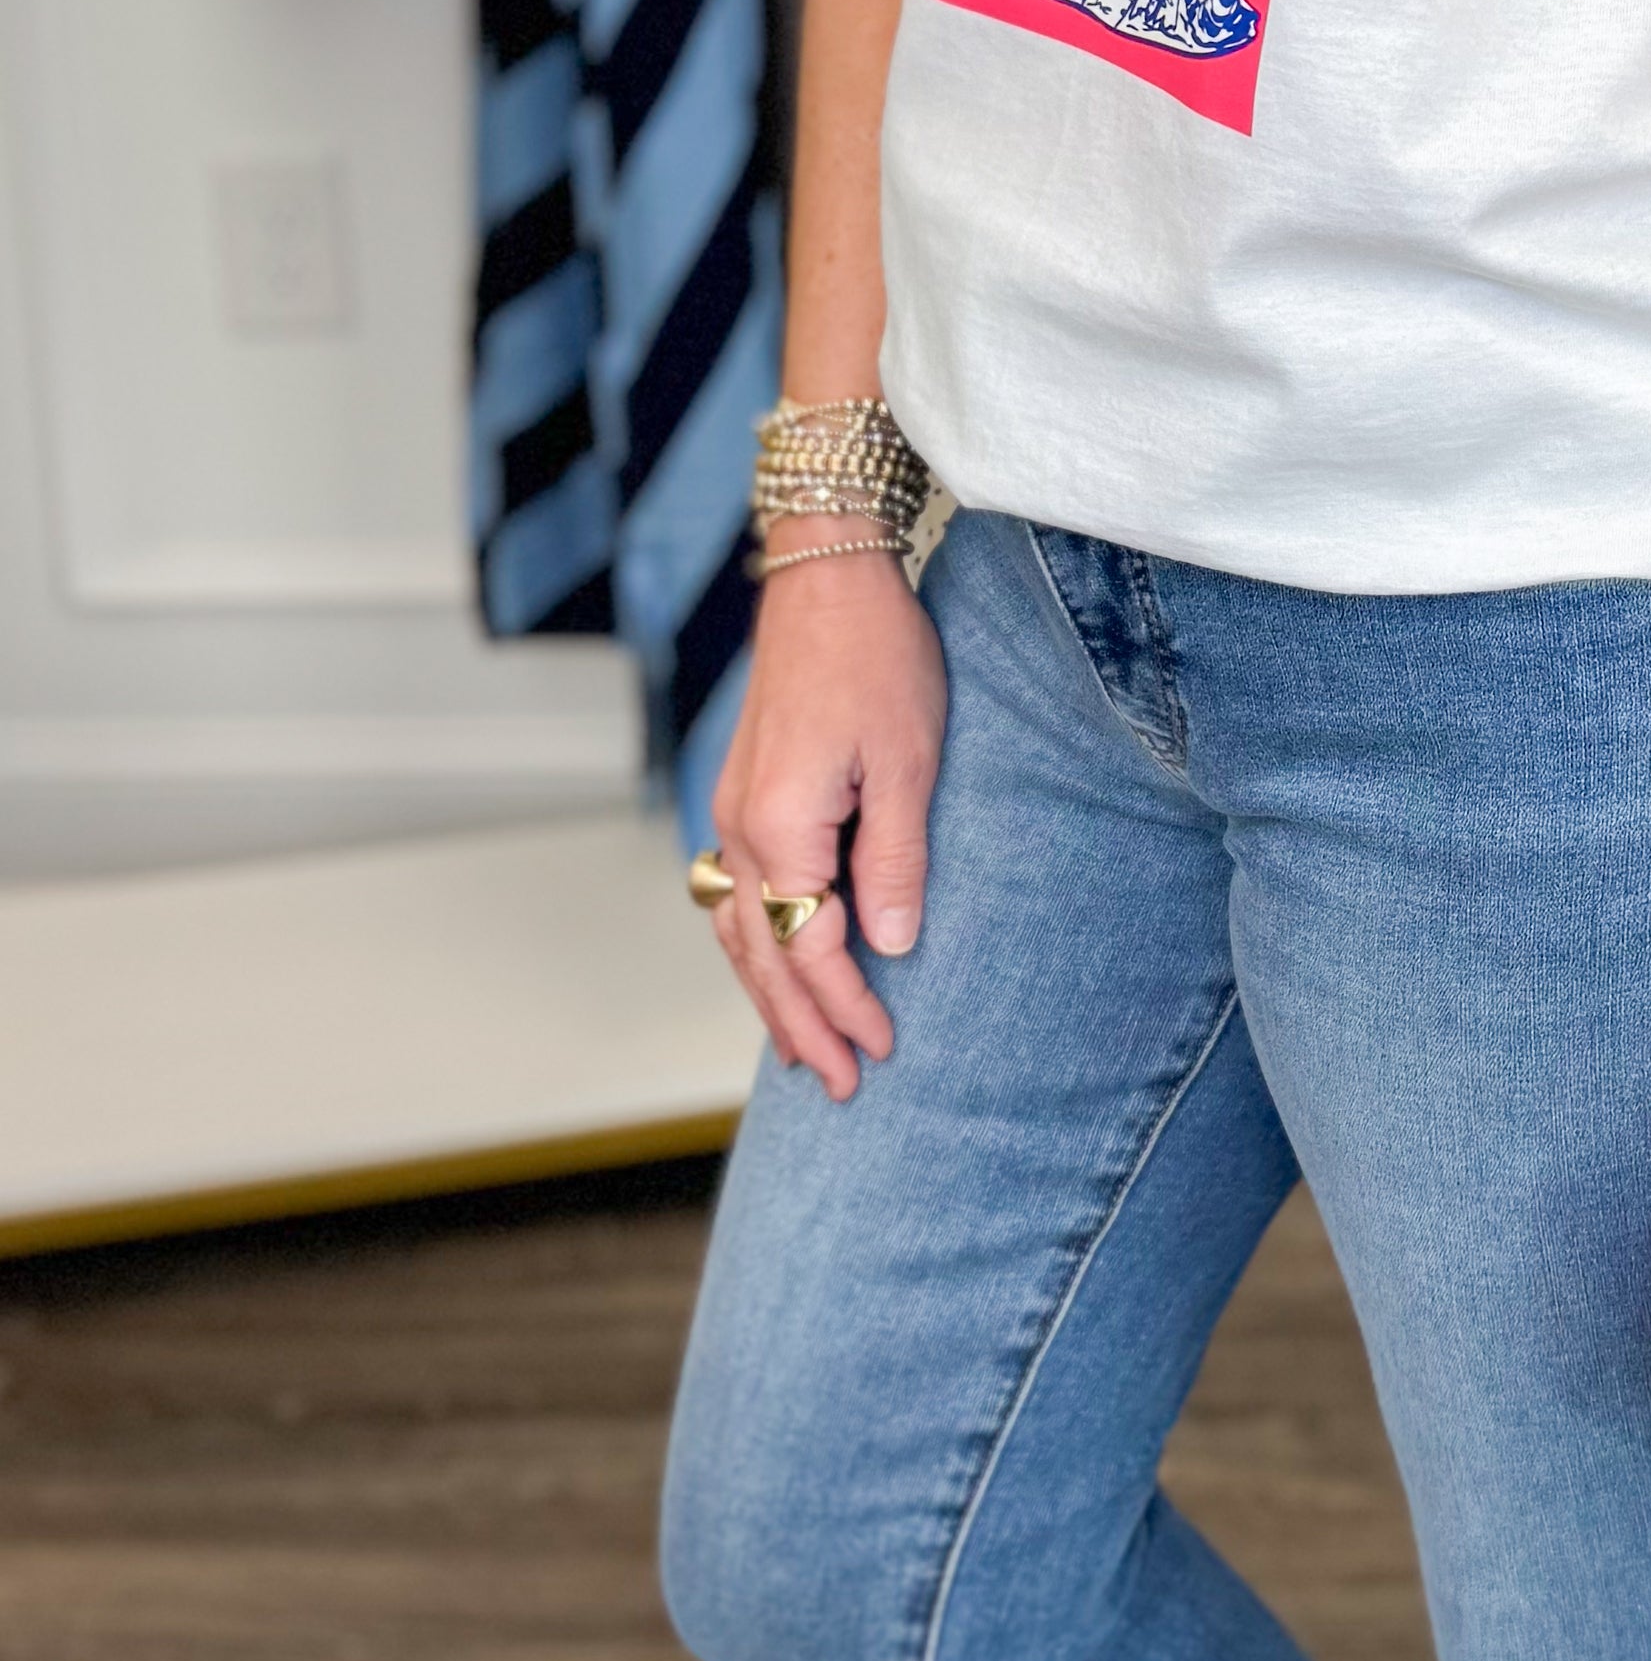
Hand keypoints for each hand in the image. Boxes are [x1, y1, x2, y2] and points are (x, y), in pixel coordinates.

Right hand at [706, 552, 945, 1098]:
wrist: (826, 574)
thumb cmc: (877, 657)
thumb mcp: (908, 759)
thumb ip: (895, 857)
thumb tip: (891, 945)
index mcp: (780, 829)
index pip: (813, 950)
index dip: (848, 1007)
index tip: (882, 1052)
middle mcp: (740, 830)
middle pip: (763, 957)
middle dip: (802, 1025)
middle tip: (840, 1086)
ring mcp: (732, 812)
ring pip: (740, 933)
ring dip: (770, 996)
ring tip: (801, 1050)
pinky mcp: (742, 794)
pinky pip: (738, 896)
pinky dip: (757, 946)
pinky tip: (777, 965)